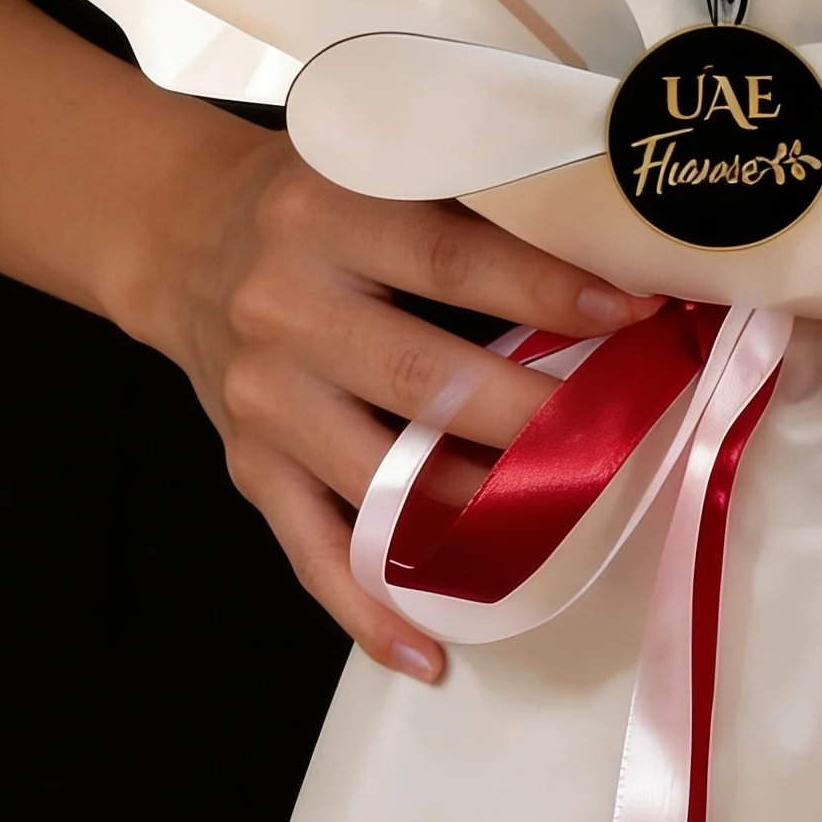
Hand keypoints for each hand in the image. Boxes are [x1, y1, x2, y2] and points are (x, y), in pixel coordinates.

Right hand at [130, 127, 658, 679]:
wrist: (182, 239)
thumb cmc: (314, 205)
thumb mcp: (372, 170)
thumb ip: (470, 206)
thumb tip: (615, 251)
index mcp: (326, 215)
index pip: (454, 261)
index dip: (550, 292)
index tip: (639, 315)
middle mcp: (285, 308)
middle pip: (424, 378)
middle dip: (534, 415)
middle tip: (623, 432)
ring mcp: (263, 399)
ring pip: (380, 479)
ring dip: (478, 515)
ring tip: (570, 527)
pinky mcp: (248, 467)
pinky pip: (312, 553)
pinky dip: (368, 610)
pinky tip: (430, 651)